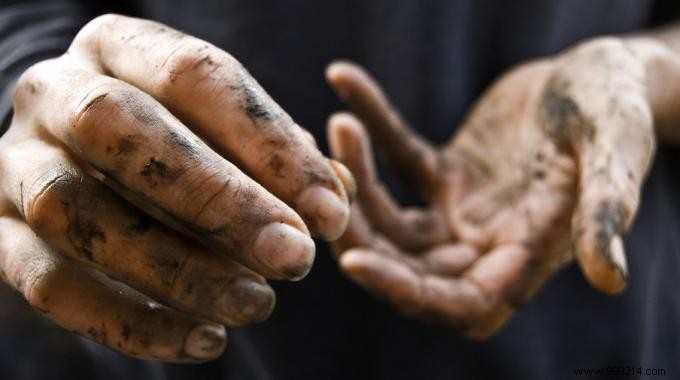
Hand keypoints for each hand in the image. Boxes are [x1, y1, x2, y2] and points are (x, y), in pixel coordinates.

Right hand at [0, 15, 351, 360]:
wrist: (71, 178)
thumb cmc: (168, 150)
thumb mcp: (222, 135)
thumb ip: (278, 160)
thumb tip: (334, 201)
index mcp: (119, 47)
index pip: (197, 77)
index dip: (270, 145)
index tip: (331, 214)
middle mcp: (55, 93)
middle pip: (122, 131)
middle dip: (220, 201)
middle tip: (296, 260)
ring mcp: (14, 164)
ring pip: (81, 215)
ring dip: (181, 271)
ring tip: (258, 305)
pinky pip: (53, 286)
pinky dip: (134, 323)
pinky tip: (204, 340)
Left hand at [326, 36, 678, 337]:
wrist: (602, 68)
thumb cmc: (620, 102)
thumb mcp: (618, 145)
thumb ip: (609, 207)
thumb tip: (611, 280)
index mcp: (531, 253)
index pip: (464, 300)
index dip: (409, 291)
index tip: (355, 261)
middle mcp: (490, 244)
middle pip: (411, 267)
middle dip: (362, 236)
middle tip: (326, 187)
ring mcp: (463, 211)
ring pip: (393, 221)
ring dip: (358, 182)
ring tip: (337, 130)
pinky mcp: (447, 173)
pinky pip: (399, 158)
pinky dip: (373, 125)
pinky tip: (344, 81)